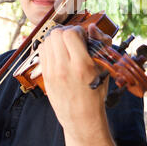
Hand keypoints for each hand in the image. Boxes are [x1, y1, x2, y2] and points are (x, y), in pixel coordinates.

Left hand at [38, 23, 116, 145]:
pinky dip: (50, 47)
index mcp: (81, 65)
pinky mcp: (45, 75)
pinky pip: (42, 51)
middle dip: (67, 32)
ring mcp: (52, 72)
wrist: (82, 117)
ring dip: (57, 39)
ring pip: (48, 41)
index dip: (77, 30)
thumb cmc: (95, 93)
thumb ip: (100, 44)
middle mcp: (64, 67)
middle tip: (74, 39)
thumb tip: (92, 27)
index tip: (83, 36)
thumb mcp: (104, 68)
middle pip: (57, 34)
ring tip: (66, 46)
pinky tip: (59, 54)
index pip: (70, 33)